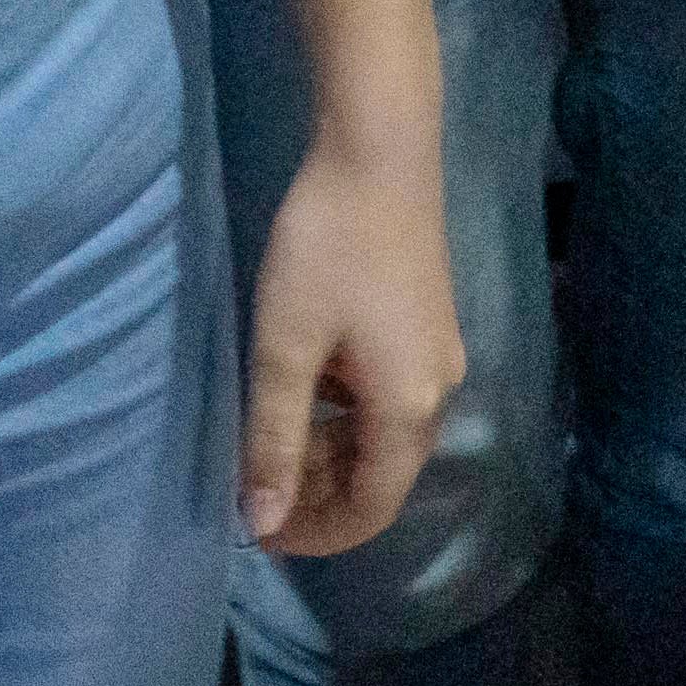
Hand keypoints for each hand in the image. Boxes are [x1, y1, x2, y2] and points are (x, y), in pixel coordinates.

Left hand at [233, 134, 464, 554]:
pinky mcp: (426, 329)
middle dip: (316, 497)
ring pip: (382, 438)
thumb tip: (262, 521)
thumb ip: (274, 441)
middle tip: (249, 490)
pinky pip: (386, 402)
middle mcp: (437, 393)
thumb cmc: (327, 251)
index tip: (255, 532)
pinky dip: (343, 418)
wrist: (379, 152)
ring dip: (327, 456)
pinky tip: (300, 393)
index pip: (370, 509)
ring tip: (263, 446)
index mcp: (408, 409)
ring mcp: (436, 359)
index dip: (315, 534)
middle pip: (381, 478)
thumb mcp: (286, 349)